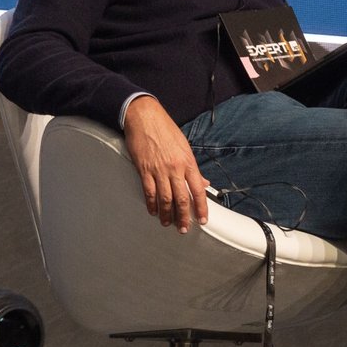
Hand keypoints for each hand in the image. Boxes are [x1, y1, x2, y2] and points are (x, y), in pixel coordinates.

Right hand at [122, 95, 208, 232]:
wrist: (145, 117)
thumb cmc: (166, 130)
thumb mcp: (185, 148)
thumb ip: (193, 168)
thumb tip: (203, 183)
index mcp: (188, 163)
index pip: (198, 190)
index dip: (201, 207)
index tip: (203, 219)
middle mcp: (175, 168)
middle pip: (182, 198)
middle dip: (184, 216)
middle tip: (184, 228)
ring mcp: (159, 170)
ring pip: (165, 198)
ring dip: (167, 214)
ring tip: (168, 223)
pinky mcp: (144, 169)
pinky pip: (149, 191)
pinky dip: (152, 204)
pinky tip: (154, 211)